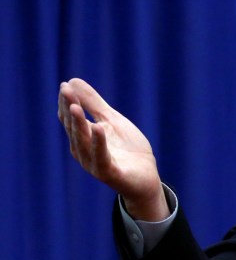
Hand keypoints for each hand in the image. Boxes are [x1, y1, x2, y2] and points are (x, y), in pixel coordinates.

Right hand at [57, 78, 168, 220]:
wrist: (146, 178)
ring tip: (76, 107)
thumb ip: (94, 103)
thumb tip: (72, 81)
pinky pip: (101, 157)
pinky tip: (98, 128)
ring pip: (83, 142)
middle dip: (70, 109)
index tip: (65, 85)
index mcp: (82, 138)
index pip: (70, 118)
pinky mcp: (109, 173)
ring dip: (79, 124)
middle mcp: (83, 151)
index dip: (67, 102)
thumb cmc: (127, 149)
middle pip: (74, 128)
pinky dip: (99, 142)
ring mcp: (94, 163)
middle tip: (65, 91)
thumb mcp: (111, 121)